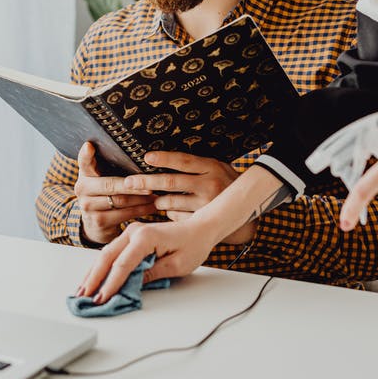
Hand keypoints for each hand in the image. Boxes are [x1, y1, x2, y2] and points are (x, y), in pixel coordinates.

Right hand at [73, 142, 156, 244]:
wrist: (95, 223)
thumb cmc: (105, 193)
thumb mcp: (102, 177)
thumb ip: (108, 163)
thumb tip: (132, 149)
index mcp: (84, 174)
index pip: (83, 162)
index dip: (86, 155)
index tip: (90, 146)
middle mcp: (82, 189)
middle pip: (110, 185)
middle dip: (133, 185)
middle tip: (152, 182)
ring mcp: (88, 207)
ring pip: (120, 201)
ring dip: (141, 198)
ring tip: (157, 194)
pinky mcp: (98, 222)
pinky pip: (124, 215)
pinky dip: (141, 210)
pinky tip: (153, 206)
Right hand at [75, 217, 218, 302]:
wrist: (199, 229)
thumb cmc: (193, 245)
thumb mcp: (177, 265)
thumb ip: (152, 274)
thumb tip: (131, 286)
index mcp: (146, 237)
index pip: (123, 264)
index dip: (111, 284)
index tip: (101, 299)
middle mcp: (134, 231)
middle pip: (107, 257)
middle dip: (94, 279)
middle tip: (83, 297)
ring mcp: (130, 233)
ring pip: (105, 254)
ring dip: (93, 273)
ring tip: (81, 292)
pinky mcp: (130, 237)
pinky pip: (112, 253)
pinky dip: (101, 267)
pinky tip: (93, 279)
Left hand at [125, 152, 246, 225]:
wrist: (248, 210)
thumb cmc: (228, 184)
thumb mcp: (218, 168)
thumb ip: (197, 165)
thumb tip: (163, 159)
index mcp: (212, 167)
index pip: (183, 161)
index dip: (164, 159)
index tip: (146, 157)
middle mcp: (209, 184)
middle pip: (171, 182)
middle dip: (146, 182)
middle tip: (129, 182)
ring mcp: (206, 204)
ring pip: (170, 202)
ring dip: (158, 201)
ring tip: (155, 200)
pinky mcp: (202, 221)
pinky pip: (176, 217)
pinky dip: (170, 214)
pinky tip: (171, 211)